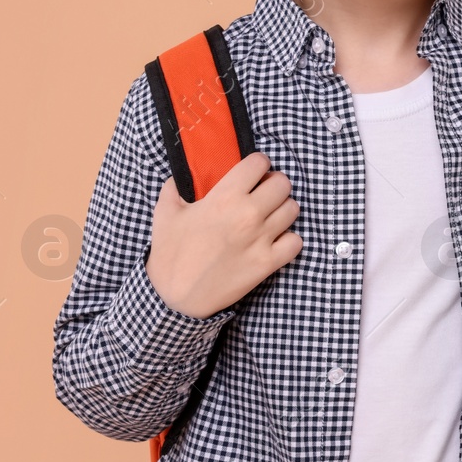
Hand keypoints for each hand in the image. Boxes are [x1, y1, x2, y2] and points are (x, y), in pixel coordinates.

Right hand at [145, 152, 302, 319]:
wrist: (174, 298)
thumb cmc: (170, 253)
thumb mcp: (165, 212)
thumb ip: (177, 186)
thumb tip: (186, 172)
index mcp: (225, 197)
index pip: (259, 163)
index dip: (257, 164)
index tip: (252, 171)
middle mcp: (249, 214)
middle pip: (283, 183)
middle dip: (273, 184)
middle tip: (262, 193)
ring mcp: (262, 239)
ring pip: (293, 209)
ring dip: (282, 209)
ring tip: (268, 216)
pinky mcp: (268, 263)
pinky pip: (296, 242)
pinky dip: (288, 239)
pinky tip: (274, 240)